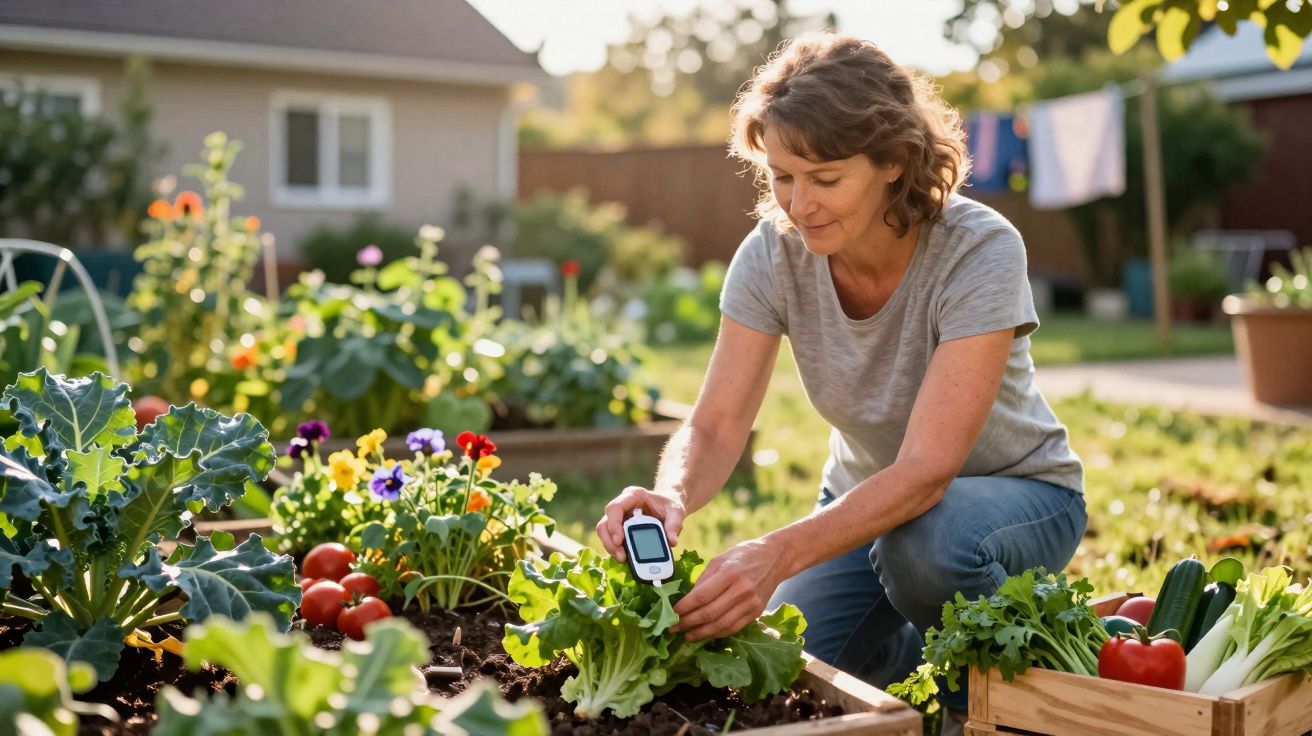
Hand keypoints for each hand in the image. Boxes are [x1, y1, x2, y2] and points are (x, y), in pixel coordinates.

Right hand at [596, 486, 686, 562]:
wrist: (670, 505)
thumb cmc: (671, 504)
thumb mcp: (676, 512)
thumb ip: (674, 525)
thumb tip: (672, 541)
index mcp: (633, 496)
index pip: (615, 508)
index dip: (613, 525)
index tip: (619, 541)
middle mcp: (622, 505)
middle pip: (605, 523)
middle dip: (610, 542)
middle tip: (621, 556)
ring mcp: (619, 517)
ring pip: (605, 533)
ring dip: (611, 548)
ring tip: (623, 559)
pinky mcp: (620, 528)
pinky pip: (612, 540)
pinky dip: (616, 550)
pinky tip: (626, 558)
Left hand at [671, 537, 788, 641]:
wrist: (775, 558)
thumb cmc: (744, 555)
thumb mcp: (720, 559)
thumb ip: (704, 579)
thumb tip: (686, 599)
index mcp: (730, 572)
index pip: (701, 596)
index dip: (684, 608)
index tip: (671, 614)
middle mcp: (742, 589)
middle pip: (710, 613)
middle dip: (688, 623)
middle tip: (674, 628)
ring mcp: (751, 603)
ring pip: (721, 625)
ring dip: (701, 633)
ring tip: (687, 636)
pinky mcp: (756, 612)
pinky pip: (734, 628)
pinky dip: (717, 633)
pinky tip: (706, 634)